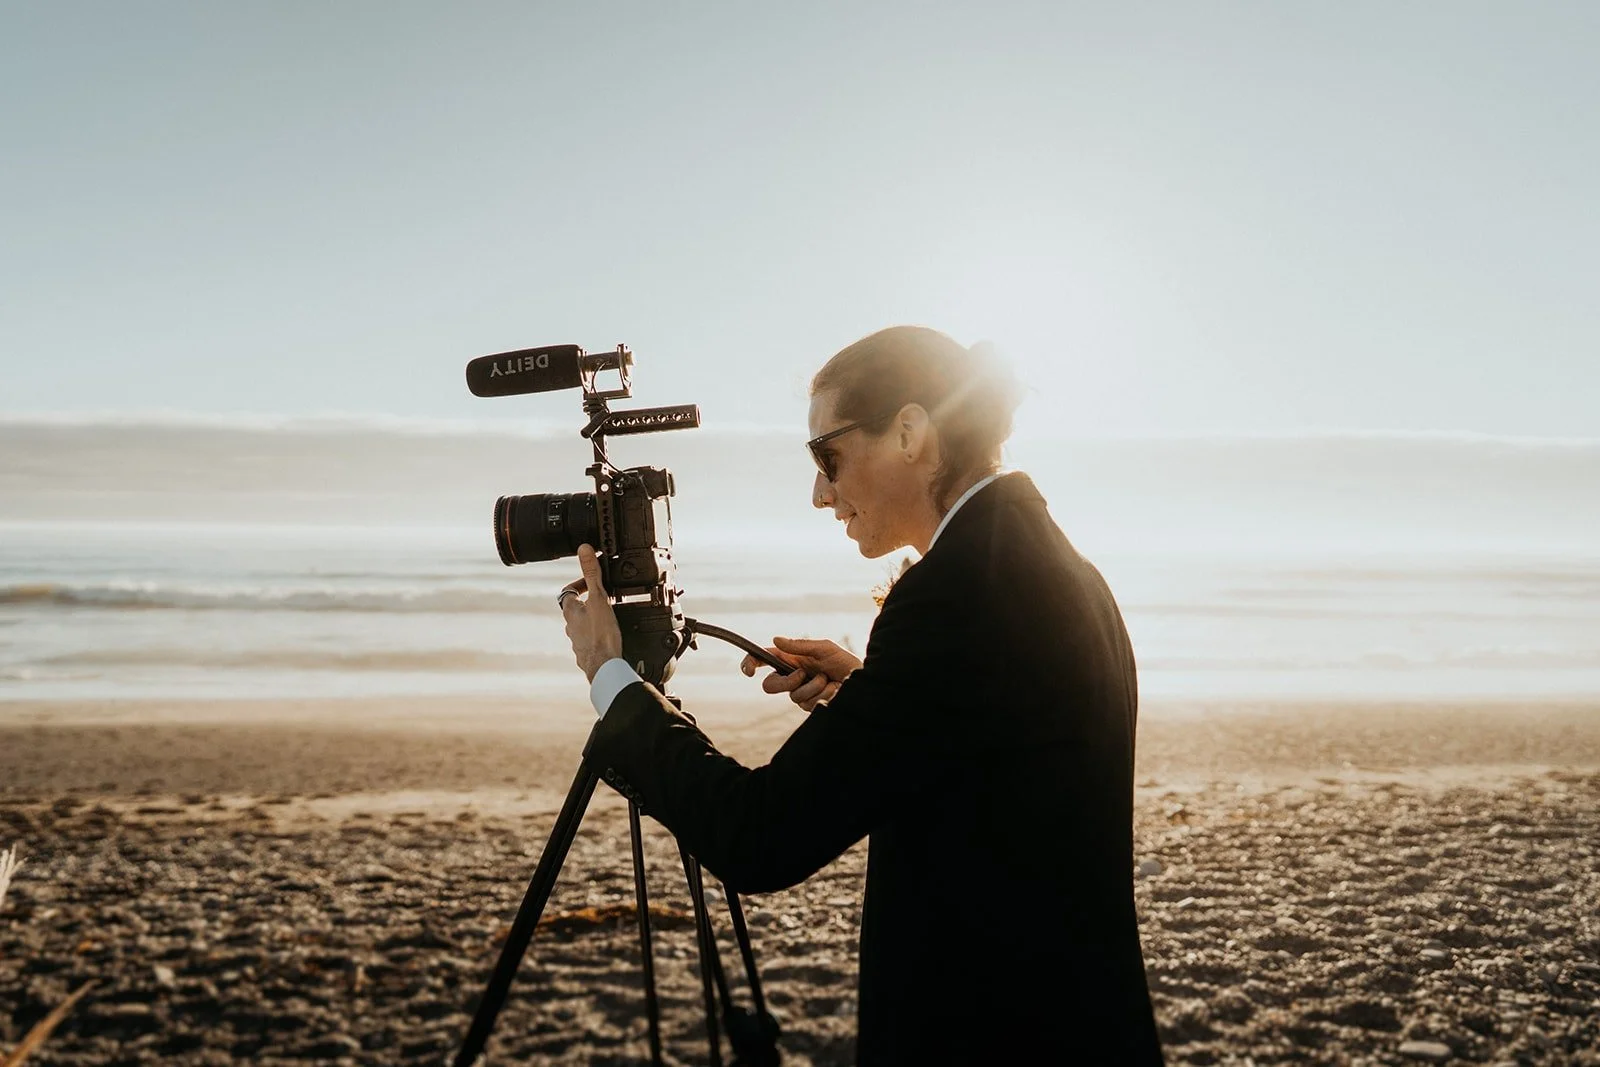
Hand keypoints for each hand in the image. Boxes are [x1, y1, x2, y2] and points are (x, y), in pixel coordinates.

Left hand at [560, 545, 623, 681]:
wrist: (604, 667)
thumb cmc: (601, 635)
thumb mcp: (598, 599)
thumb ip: (592, 574)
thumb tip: (583, 550)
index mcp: (570, 611)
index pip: (568, 592)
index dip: (579, 584)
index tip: (592, 582)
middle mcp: (570, 627)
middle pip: (575, 609)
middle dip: (588, 601)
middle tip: (605, 597)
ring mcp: (577, 641)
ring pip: (582, 625)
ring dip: (593, 619)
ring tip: (610, 617)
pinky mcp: (587, 653)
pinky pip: (591, 640)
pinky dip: (598, 635)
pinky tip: (610, 637)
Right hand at [740, 636, 861, 712]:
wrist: (862, 681)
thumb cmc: (843, 662)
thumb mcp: (823, 648)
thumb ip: (799, 645)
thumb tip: (775, 640)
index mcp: (790, 659)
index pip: (763, 660)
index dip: (750, 664)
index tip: (749, 671)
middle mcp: (792, 676)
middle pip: (769, 685)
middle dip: (787, 681)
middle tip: (803, 674)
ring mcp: (800, 693)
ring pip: (793, 696)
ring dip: (815, 686)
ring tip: (830, 680)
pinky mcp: (810, 706)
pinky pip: (808, 704)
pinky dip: (824, 694)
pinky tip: (835, 689)